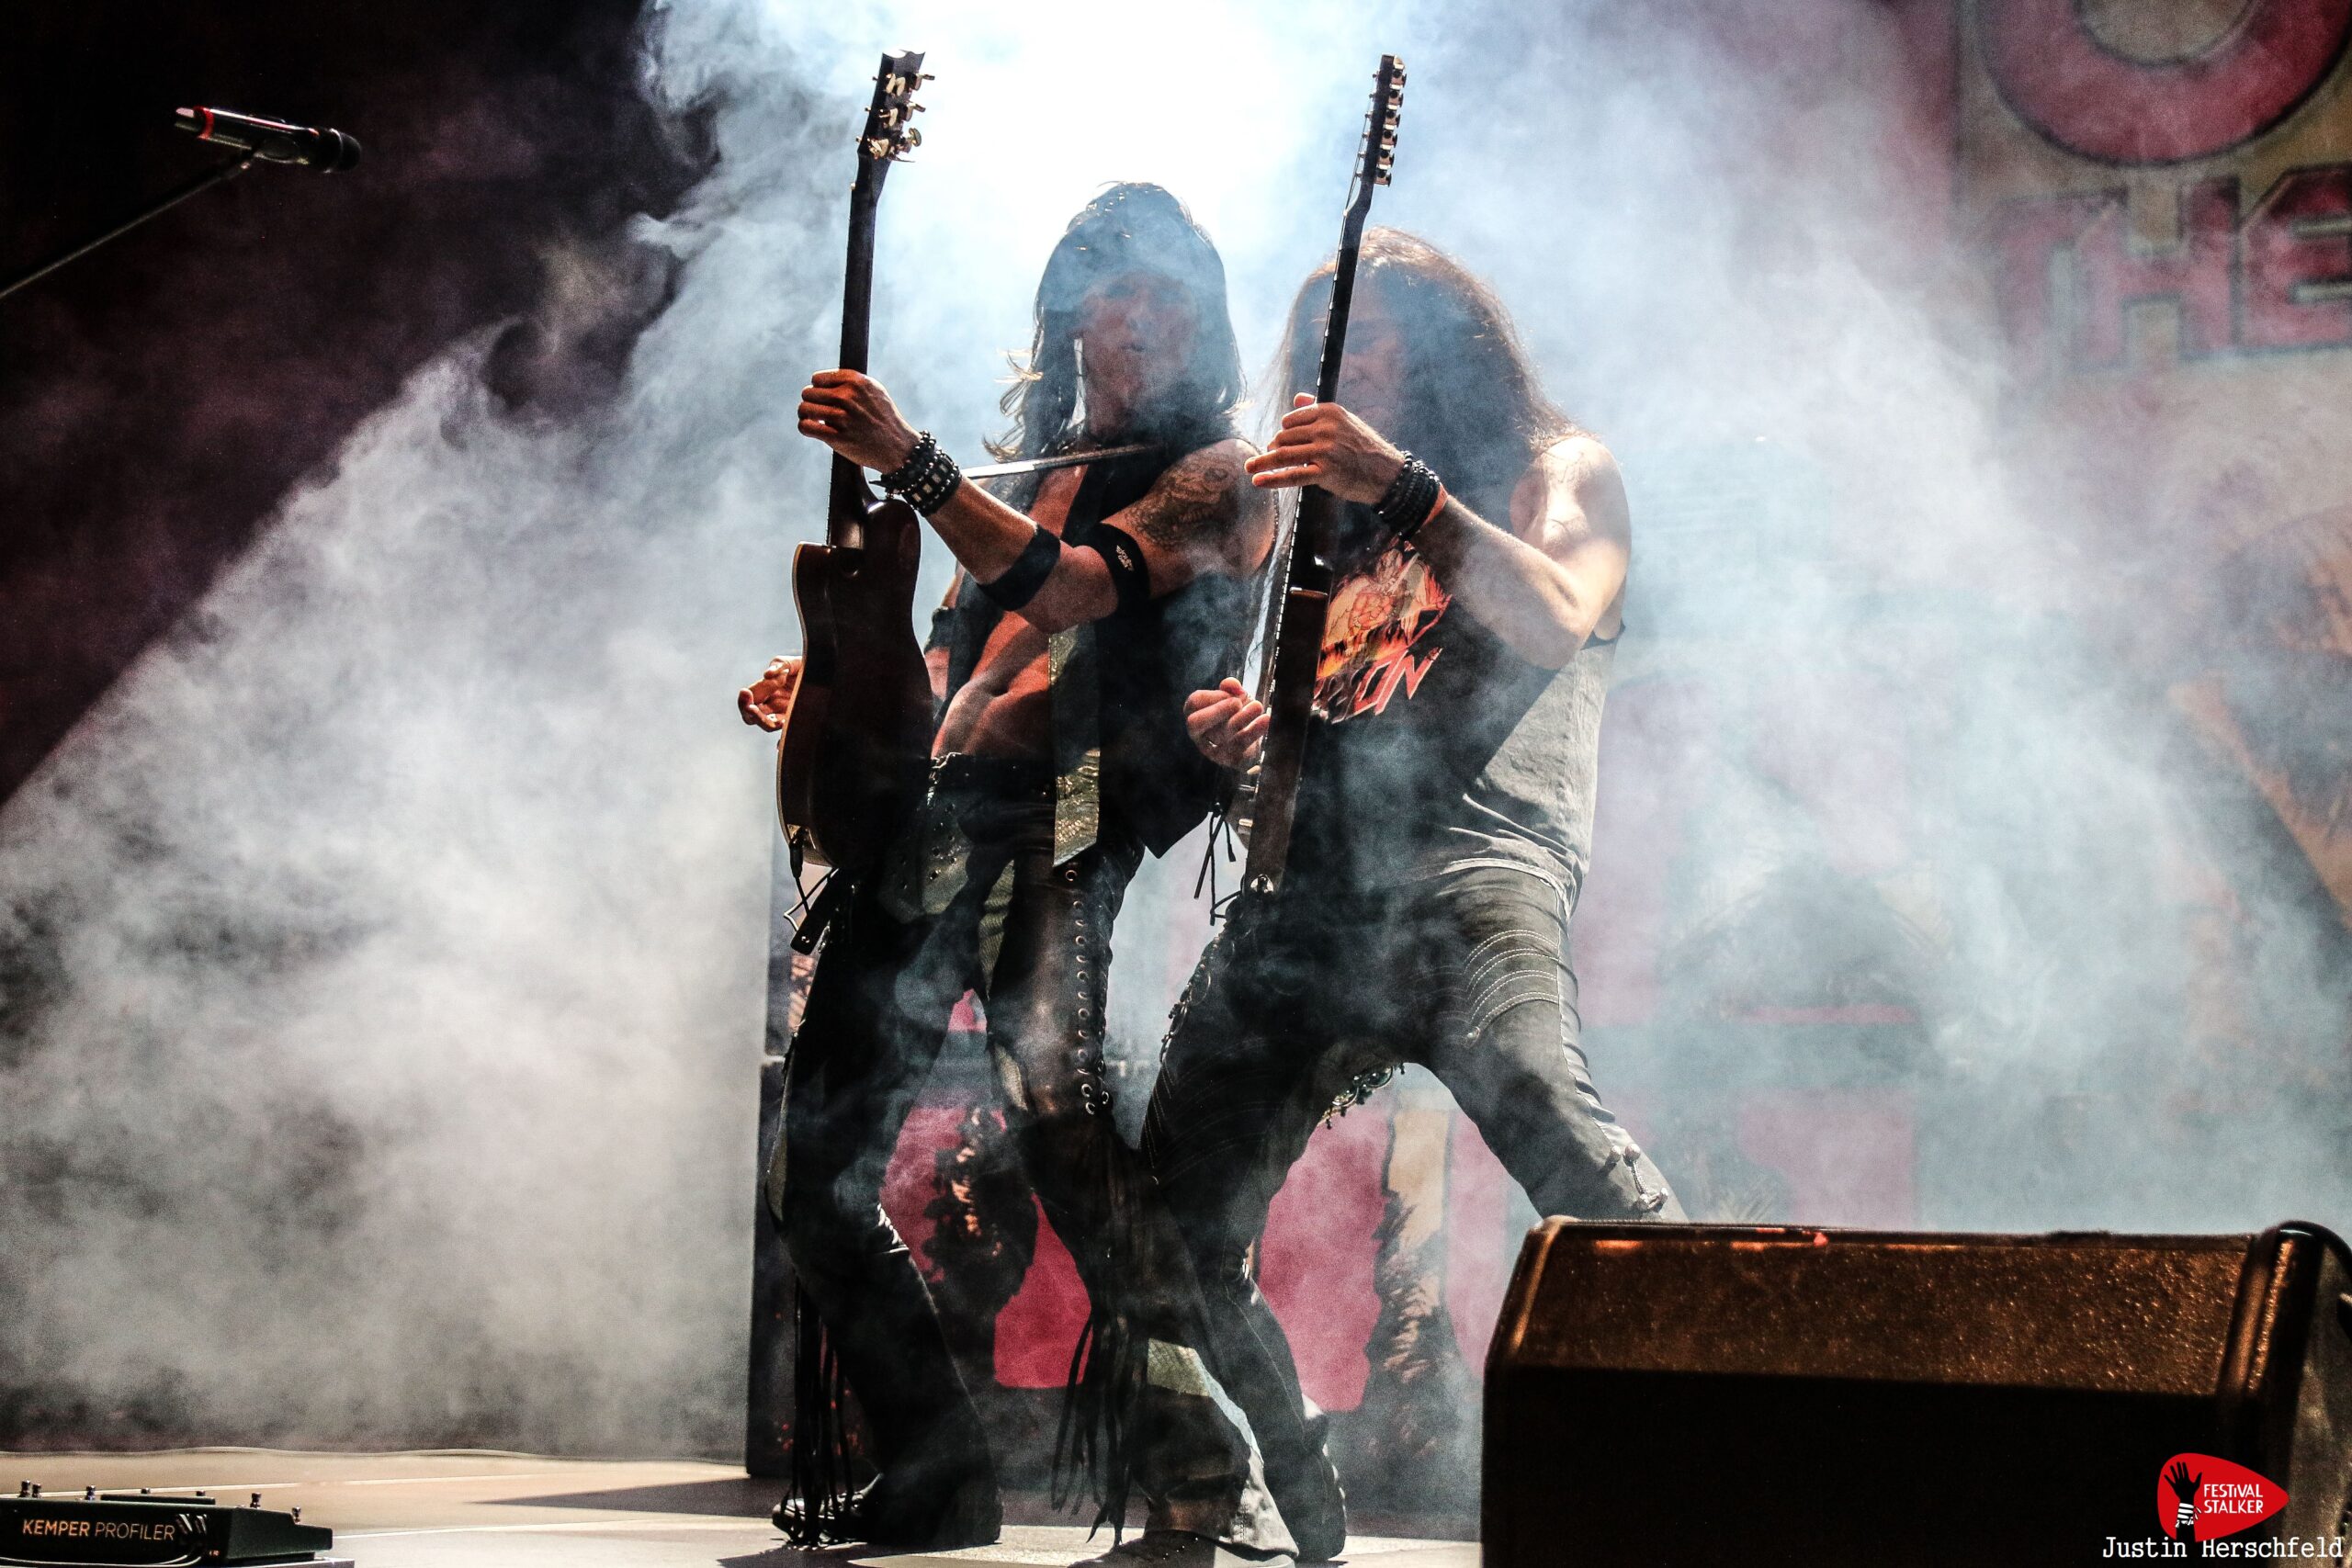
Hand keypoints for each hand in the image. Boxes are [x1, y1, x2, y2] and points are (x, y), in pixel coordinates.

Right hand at [738, 655, 801, 730]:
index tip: (745, 692)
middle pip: (752, 716)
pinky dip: (781, 731)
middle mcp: (772, 704)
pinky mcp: (798, 718)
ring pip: (767, 725)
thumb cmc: (806, 667)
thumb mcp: (791, 662)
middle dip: (749, 712)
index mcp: (766, 690)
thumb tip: (767, 674)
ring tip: (767, 716)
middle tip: (750, 707)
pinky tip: (782, 728)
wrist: (824, 673)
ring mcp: (785, 713)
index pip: (749, 699)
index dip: (745, 698)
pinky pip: (787, 729)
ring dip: (763, 721)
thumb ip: (779, 664)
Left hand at [797, 369, 920, 472]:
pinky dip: (805, 427)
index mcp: (856, 382)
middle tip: (819, 410)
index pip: (817, 379)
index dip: (818, 389)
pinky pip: (805, 427)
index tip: (824, 398)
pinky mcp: (837, 438)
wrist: (898, 447)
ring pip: (804, 409)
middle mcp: (848, 397)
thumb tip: (824, 380)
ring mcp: (842, 418)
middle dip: (811, 402)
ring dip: (806, 415)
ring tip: (814, 419)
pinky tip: (812, 429)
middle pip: (808, 393)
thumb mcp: (875, 390)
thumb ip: (852, 382)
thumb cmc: (885, 418)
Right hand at [1185, 678, 1267, 767]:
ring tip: (1257, 706)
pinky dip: (1254, 731)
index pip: (1194, 702)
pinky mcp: (1231, 760)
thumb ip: (1230, 688)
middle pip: (1196, 722)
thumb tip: (1232, 684)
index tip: (1233, 694)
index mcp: (1195, 714)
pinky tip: (1265, 720)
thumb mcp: (1232, 698)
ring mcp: (1212, 750)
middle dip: (1217, 711)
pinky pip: (1240, 748)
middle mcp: (1199, 734)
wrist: (1251, 739)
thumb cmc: (1236, 714)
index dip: (1213, 696)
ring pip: (1223, 734)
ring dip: (1241, 718)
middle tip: (1237, 703)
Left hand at [1241, 392, 1404, 504]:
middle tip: (1272, 458)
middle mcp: (1326, 428)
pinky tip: (1258, 481)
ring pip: (1283, 455)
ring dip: (1263, 462)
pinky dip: (1272, 479)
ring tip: (1250, 467)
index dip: (1283, 433)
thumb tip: (1297, 397)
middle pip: (1284, 437)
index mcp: (1329, 411)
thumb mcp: (1345, 421)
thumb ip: (1318, 409)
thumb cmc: (1365, 448)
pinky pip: (1292, 475)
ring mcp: (1325, 450)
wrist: (1388, 474)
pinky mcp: (1325, 472)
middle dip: (1275, 449)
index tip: (1279, 443)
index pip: (1291, 420)